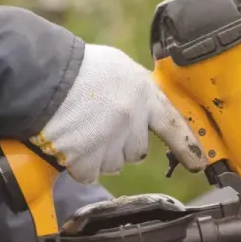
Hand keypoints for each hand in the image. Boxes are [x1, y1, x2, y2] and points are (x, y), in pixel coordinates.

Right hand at [31, 44, 207, 184]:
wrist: (41, 76)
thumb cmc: (75, 68)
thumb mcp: (116, 69)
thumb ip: (134, 91)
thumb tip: (141, 111)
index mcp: (142, 93)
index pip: (173, 125)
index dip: (187, 147)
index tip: (198, 164)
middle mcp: (131, 118)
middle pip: (136, 152)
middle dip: (120, 145)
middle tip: (98, 126)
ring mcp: (109, 140)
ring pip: (112, 164)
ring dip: (98, 155)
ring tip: (80, 130)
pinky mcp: (87, 158)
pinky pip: (89, 173)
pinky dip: (79, 165)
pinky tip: (69, 143)